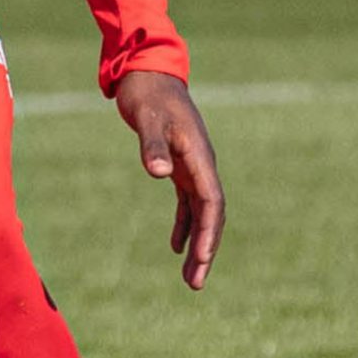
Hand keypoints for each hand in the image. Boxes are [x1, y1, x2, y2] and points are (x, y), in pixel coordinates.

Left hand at [114, 70, 225, 290]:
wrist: (148, 73)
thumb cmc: (147, 94)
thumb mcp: (146, 118)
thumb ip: (152, 145)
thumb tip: (160, 175)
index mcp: (199, 156)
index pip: (210, 202)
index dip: (208, 233)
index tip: (202, 260)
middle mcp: (201, 164)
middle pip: (211, 215)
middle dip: (206, 250)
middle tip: (196, 284)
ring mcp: (192, 166)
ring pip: (201, 213)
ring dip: (197, 244)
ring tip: (191, 278)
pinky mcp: (179, 165)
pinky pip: (187, 203)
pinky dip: (184, 225)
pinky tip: (176, 247)